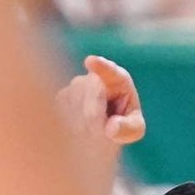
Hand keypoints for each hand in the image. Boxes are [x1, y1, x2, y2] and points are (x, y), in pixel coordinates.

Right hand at [52, 54, 145, 194]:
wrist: (103, 129)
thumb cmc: (123, 124)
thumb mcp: (134, 128)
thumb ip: (128, 129)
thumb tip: (112, 128)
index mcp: (117, 79)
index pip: (109, 70)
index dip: (100, 66)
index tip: (91, 61)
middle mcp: (93, 78)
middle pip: (90, 99)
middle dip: (98, 120)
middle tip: (105, 133)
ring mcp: (74, 86)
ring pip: (75, 109)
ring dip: (85, 127)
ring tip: (95, 131)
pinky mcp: (60, 99)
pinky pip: (63, 115)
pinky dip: (72, 128)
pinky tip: (80, 131)